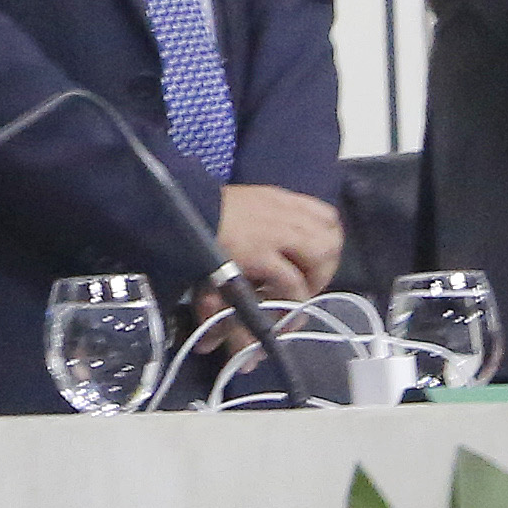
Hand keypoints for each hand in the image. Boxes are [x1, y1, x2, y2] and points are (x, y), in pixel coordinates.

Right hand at [214, 184, 344, 298]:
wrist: (176, 210)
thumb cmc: (203, 210)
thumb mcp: (243, 205)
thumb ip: (266, 218)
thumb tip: (279, 245)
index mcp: (278, 199)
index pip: (326, 215)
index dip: (327, 241)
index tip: (314, 261)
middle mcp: (283, 213)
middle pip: (331, 237)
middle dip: (326, 266)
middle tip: (308, 284)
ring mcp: (273, 233)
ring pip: (320, 256)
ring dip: (315, 281)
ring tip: (296, 297)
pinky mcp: (259, 255)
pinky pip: (292, 281)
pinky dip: (293, 298)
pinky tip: (282, 308)